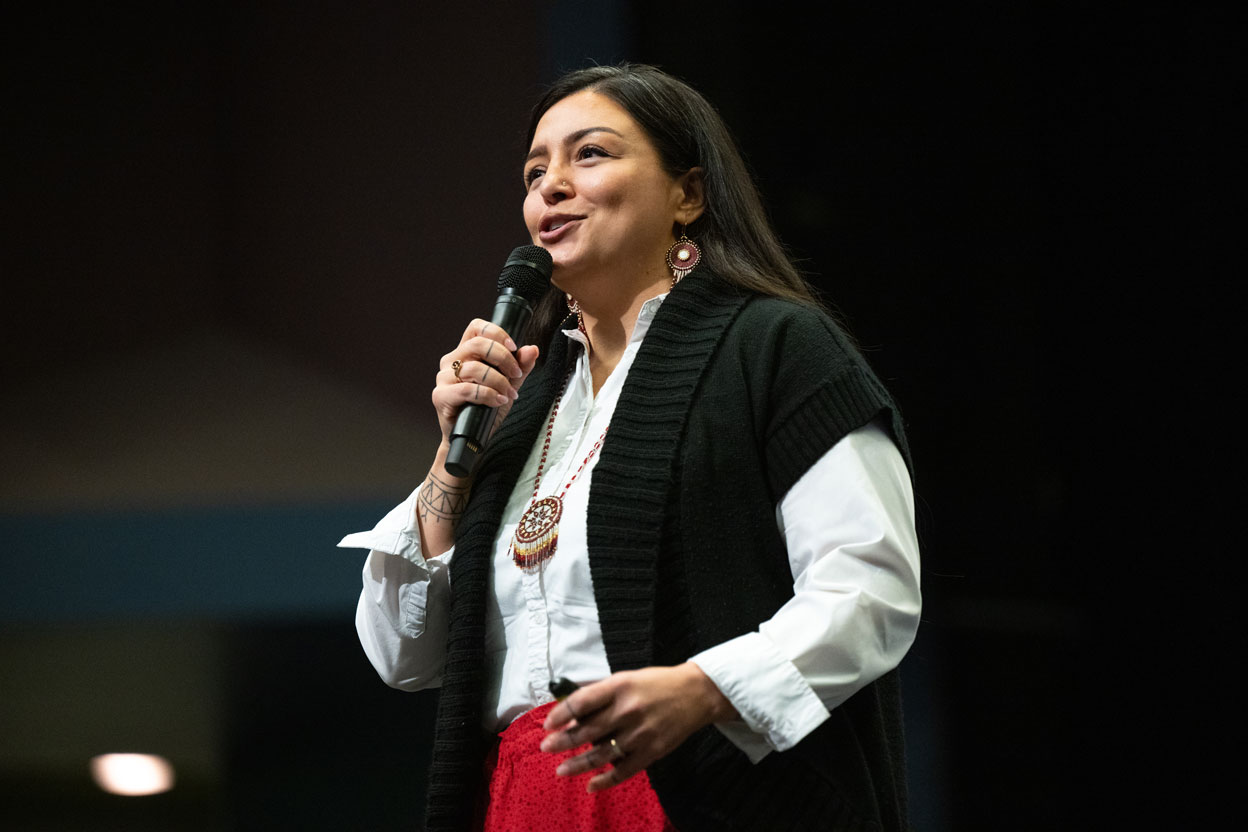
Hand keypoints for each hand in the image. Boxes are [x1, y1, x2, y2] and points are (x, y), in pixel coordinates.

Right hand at [432, 318, 539, 446]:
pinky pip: (467, 389)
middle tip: (516, 375)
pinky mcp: (440, 396)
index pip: (476, 327)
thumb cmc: (486, 409)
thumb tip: (532, 349)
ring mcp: (443, 378)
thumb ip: (520, 367)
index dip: (496, 332)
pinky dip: (487, 395)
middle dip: (503, 358)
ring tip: (509, 394)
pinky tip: (498, 401)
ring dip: (498, 381)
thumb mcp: (509, 385)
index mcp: (465, 353)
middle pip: (477, 344)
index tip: (514, 347)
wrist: (472, 439)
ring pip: (474, 368)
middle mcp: (451, 361)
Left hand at [539, 663, 738, 792]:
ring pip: (602, 754)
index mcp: (619, 687)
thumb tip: (571, 714)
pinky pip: (624, 771)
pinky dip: (606, 780)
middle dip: (563, 741)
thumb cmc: (656, 684)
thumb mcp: (626, 679)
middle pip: (587, 730)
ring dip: (578, 764)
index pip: (581, 702)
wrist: (696, 694)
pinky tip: (591, 785)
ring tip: (560, 770)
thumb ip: (601, 695)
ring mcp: (640, 733)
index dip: (560, 714)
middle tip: (546, 747)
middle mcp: (628, 710)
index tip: (548, 723)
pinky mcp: (652, 751)